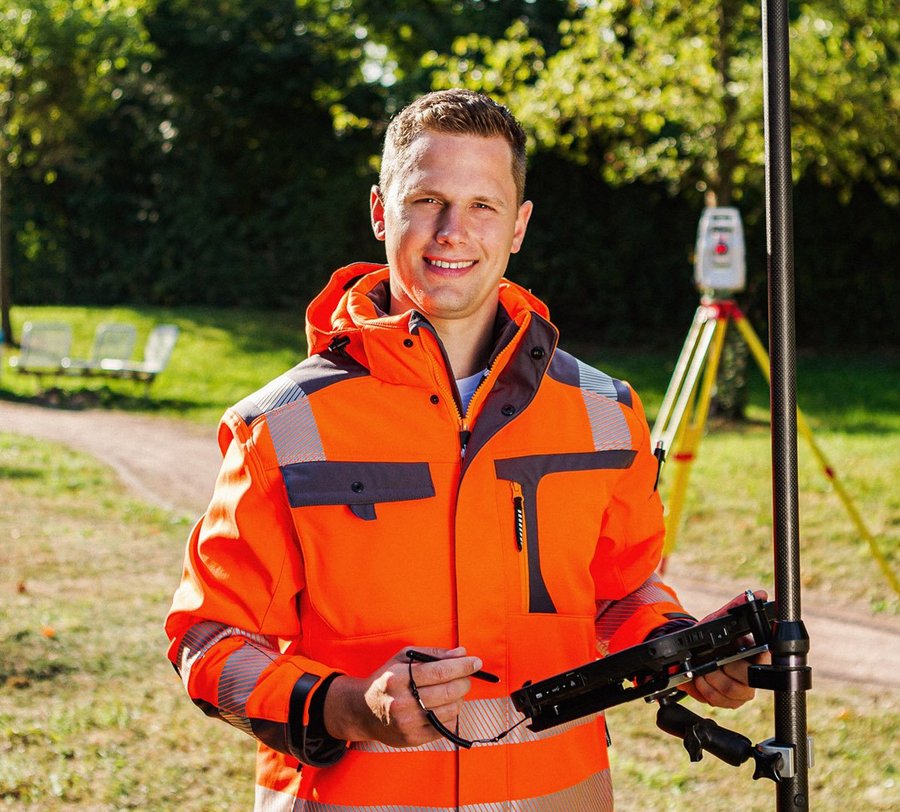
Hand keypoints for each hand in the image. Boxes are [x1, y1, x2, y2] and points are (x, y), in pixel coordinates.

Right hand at [323, 646, 481, 746]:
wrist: (362, 710)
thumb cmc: (387, 679)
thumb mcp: (403, 658)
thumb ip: (433, 654)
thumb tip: (462, 654)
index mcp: (399, 678)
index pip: (439, 671)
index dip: (462, 666)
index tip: (476, 661)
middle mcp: (402, 702)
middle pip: (448, 691)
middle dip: (464, 681)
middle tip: (465, 676)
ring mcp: (408, 723)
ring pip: (450, 710)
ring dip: (458, 698)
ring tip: (451, 691)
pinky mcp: (413, 738)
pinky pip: (445, 726)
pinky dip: (450, 713)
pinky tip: (443, 705)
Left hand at [681, 590, 770, 708]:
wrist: (687, 654)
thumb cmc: (708, 637)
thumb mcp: (719, 620)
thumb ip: (736, 606)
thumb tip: (758, 594)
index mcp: (755, 655)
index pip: (766, 662)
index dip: (758, 661)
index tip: (746, 653)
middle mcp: (752, 675)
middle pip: (748, 681)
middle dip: (726, 670)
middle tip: (714, 661)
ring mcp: (741, 691)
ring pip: (733, 693)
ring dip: (713, 679)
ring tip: (704, 670)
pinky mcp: (727, 702)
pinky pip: (719, 701)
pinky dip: (706, 689)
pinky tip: (701, 679)